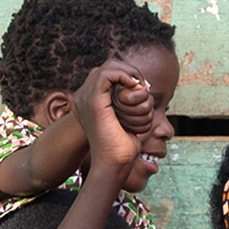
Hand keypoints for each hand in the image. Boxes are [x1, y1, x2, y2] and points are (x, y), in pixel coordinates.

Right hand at [71, 60, 147, 176]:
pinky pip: (107, 74)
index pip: (107, 72)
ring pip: (108, 66)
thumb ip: (130, 105)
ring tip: (140, 87)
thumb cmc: (123, 147)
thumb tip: (144, 92)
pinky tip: (135, 88)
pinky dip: (124, 76)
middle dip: (129, 71)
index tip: (142, 88)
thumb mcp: (128, 121)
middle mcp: (84, 96)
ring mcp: (86, 97)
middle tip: (143, 86)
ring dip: (129, 73)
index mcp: (90, 100)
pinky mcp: (93, 101)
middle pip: (108, 65)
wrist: (114, 162)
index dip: (126, 74)